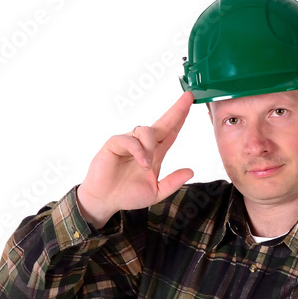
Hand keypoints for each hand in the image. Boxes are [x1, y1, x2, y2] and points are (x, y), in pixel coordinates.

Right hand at [76, 92, 194, 226]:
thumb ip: (172, 183)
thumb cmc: (128, 194)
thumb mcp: (156, 192)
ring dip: (150, 146)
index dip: (180, 118)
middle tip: (188, 97)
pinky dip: (138, 151)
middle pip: (163, 123)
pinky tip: (142, 164)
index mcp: (155, 154)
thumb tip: (191, 171)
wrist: (106, 201)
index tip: (191, 102)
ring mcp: (129, 143)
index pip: (171, 132)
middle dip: (176, 110)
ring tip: (147, 167)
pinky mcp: (115, 144)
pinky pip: (129, 140)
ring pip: (146, 130)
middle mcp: (143, 145)